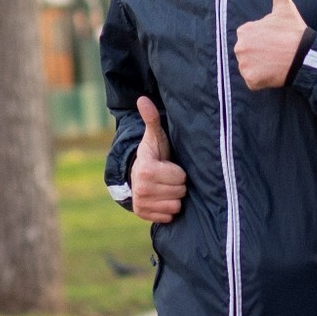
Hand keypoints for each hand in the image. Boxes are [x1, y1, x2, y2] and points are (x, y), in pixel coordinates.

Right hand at [129, 96, 186, 223]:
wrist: (135, 176)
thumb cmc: (153, 155)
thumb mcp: (154, 137)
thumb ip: (151, 120)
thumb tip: (142, 99)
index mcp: (146, 170)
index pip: (180, 177)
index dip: (178, 171)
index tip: (169, 166)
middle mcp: (142, 189)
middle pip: (180, 192)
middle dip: (177, 184)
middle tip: (168, 177)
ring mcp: (142, 204)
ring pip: (176, 205)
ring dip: (174, 197)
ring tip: (165, 187)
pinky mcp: (144, 215)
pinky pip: (169, 216)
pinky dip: (168, 209)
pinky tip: (162, 198)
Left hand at [234, 0, 308, 89]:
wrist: (305, 56)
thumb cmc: (294, 31)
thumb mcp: (284, 6)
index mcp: (244, 30)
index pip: (250, 38)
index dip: (264, 40)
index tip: (276, 40)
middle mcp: (239, 47)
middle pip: (249, 53)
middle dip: (261, 54)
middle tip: (277, 52)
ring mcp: (244, 65)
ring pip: (251, 67)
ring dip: (262, 67)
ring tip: (277, 62)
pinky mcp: (251, 80)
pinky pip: (254, 81)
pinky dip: (262, 80)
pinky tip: (274, 73)